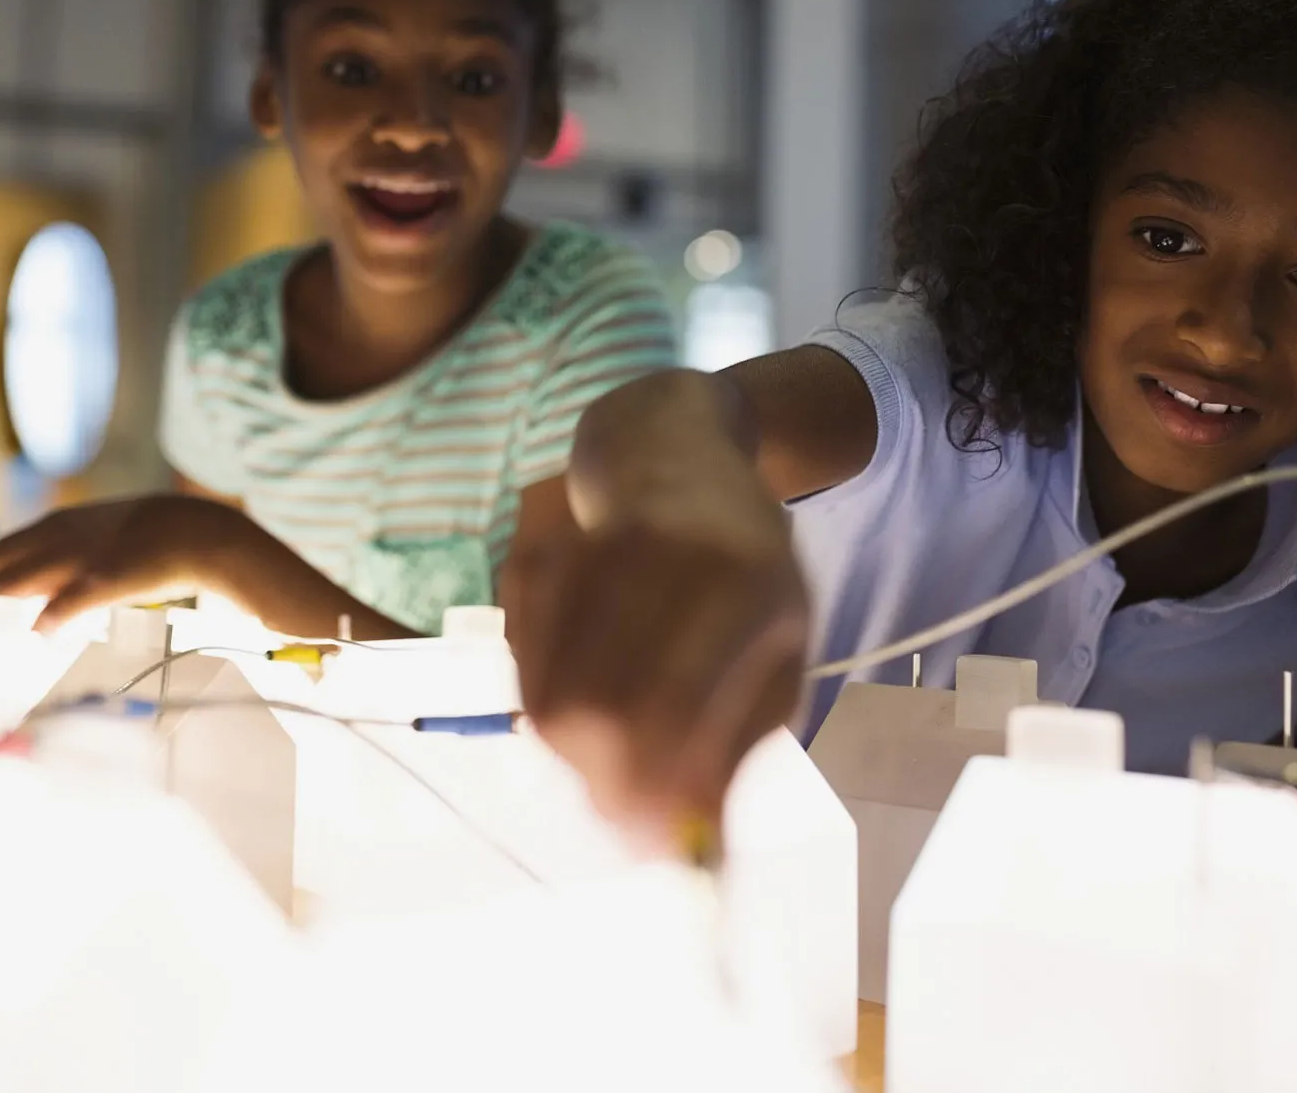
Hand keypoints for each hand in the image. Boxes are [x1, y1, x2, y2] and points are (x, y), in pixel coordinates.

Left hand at [0, 494, 260, 632]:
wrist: (197, 533)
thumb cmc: (155, 537)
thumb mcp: (105, 531)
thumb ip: (76, 551)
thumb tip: (54, 588)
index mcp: (62, 525)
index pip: (2, 547)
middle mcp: (62, 537)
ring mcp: (80, 559)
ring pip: (18, 582)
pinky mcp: (102, 581)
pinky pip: (64, 604)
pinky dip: (46, 620)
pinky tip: (38, 635)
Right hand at [501, 478, 808, 852]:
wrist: (673, 447)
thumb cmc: (744, 571)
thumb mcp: (778, 646)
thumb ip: (739, 742)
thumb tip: (694, 846)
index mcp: (749, 581)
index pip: (681, 706)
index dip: (659, 788)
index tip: (659, 850)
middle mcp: (667, 555)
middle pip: (601, 708)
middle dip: (605, 784)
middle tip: (620, 822)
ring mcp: (591, 546)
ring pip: (548, 694)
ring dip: (571, 750)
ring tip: (609, 746)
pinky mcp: (534, 548)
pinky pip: (519, 658)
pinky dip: (541, 694)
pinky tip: (581, 676)